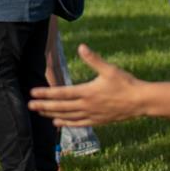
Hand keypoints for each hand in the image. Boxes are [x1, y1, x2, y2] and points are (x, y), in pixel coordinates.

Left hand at [28, 44, 144, 125]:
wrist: (140, 101)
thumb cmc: (125, 83)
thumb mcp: (109, 69)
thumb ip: (93, 59)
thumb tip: (81, 47)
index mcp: (87, 92)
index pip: (62, 93)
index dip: (46, 93)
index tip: (33, 92)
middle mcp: (87, 105)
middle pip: (60, 107)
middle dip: (43, 106)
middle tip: (29, 105)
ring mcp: (91, 115)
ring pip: (67, 116)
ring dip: (52, 114)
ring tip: (39, 113)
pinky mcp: (97, 121)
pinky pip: (78, 123)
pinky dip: (66, 123)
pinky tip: (57, 122)